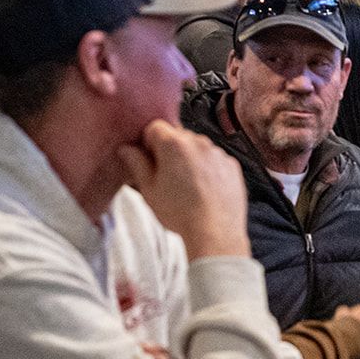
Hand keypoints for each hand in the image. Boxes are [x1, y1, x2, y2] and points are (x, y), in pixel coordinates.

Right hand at [118, 121, 250, 259]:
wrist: (215, 232)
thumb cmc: (180, 213)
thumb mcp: (149, 190)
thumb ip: (136, 164)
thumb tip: (127, 150)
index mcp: (175, 144)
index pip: (155, 126)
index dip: (148, 142)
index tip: (149, 158)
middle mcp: (199, 143)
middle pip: (178, 136)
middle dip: (169, 151)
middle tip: (165, 176)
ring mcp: (218, 153)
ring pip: (197, 148)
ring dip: (189, 159)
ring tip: (186, 187)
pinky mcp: (232, 165)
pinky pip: (214, 160)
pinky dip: (208, 169)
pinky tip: (202, 190)